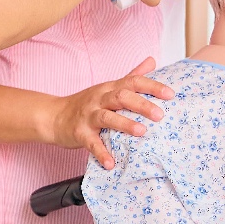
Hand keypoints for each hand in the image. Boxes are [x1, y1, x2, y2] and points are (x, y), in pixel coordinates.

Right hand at [47, 58, 172, 168]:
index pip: (133, 81)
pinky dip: (101, 152)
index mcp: (109, 88)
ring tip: (141, 132)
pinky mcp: (79, 133)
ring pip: (107, 117)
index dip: (152, 86)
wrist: (54, 116)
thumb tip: (152, 60)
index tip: (170, 94)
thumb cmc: (86, 103)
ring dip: (124, 124)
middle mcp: (99, 99)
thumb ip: (131, 75)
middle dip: (141, 104)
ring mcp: (88, 116)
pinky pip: (91, 143)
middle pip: (121, 96)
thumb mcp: (108, 87)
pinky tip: (111, 163)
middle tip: (160, 115)